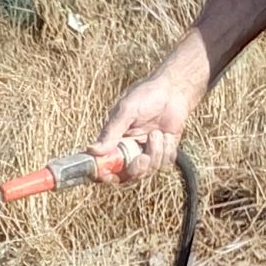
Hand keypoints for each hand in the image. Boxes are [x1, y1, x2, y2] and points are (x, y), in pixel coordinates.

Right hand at [91, 53, 207, 183]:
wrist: (174, 91)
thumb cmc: (146, 95)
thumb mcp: (125, 111)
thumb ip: (111, 132)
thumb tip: (92, 150)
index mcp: (114, 139)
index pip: (104, 163)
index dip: (103, 174)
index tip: (107, 175)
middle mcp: (128, 148)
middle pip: (127, 174)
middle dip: (136, 169)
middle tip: (143, 158)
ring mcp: (146, 151)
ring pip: (148, 170)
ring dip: (155, 153)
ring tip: (158, 134)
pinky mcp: (164, 150)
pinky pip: (164, 163)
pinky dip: (167, 150)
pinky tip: (167, 135)